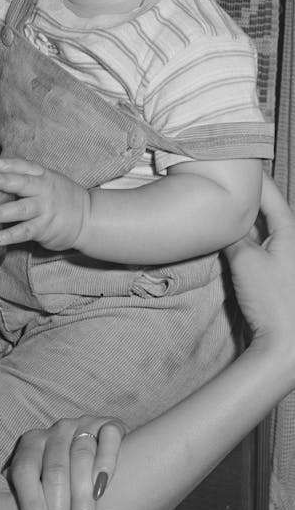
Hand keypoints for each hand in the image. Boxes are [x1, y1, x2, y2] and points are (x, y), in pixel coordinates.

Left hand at [0, 157, 89, 251]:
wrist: (88, 218)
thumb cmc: (61, 196)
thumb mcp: (48, 180)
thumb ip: (26, 176)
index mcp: (43, 176)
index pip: (26, 167)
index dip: (11, 165)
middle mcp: (44, 191)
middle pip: (23, 184)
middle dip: (4, 181)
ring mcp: (44, 210)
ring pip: (21, 210)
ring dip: (0, 213)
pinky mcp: (44, 229)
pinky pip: (25, 232)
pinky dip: (10, 236)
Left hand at [9, 417, 123, 509]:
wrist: (88, 457)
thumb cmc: (60, 480)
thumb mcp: (38, 481)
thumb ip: (24, 490)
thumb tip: (5, 509)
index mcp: (32, 442)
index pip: (25, 470)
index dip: (30, 500)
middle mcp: (57, 429)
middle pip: (55, 468)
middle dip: (59, 503)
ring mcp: (84, 424)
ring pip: (81, 454)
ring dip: (82, 493)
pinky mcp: (110, 425)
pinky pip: (108, 439)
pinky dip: (106, 463)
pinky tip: (101, 489)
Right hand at [225, 174, 294, 370]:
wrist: (286, 346)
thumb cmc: (272, 301)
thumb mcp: (245, 260)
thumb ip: (232, 234)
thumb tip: (222, 217)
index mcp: (291, 233)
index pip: (271, 194)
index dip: (252, 178)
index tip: (235, 163)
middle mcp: (292, 243)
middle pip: (267, 210)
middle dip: (246, 196)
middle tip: (223, 182)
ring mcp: (285, 260)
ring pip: (262, 229)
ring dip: (244, 218)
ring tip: (222, 204)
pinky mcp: (276, 275)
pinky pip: (260, 245)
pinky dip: (245, 236)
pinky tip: (229, 236)